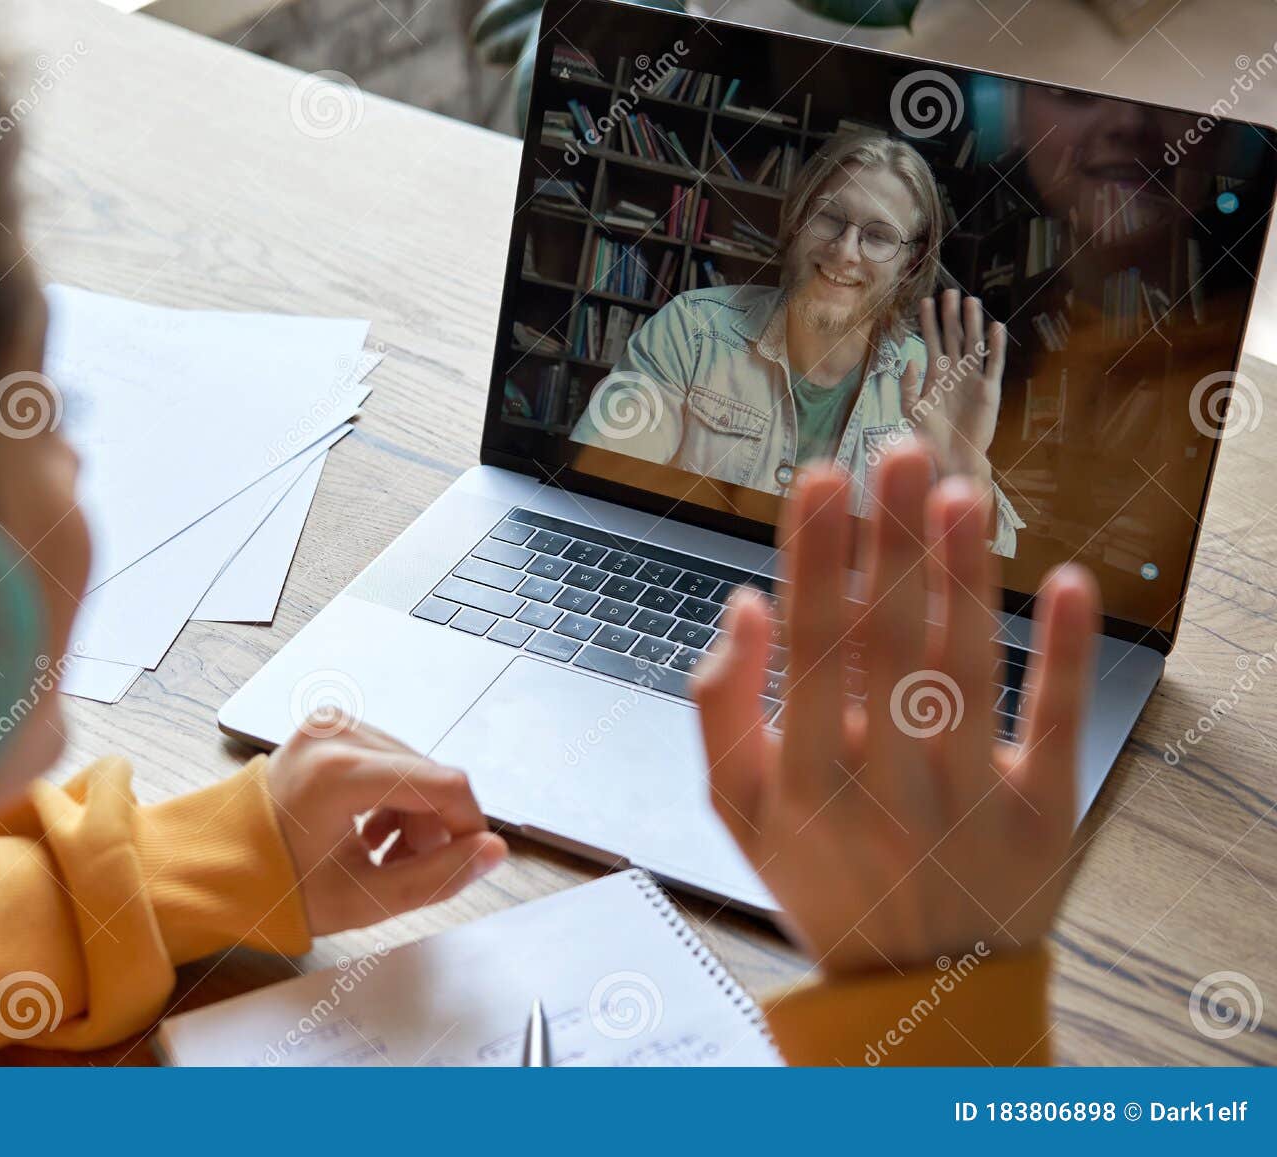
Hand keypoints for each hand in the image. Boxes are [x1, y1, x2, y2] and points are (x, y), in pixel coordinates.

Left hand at [266, 716, 507, 935]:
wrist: (217, 865)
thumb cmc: (278, 886)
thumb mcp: (365, 898)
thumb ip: (438, 877)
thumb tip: (491, 852)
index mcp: (339, 772)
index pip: (445, 784)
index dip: (469, 825)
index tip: (468, 860)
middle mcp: (336, 734)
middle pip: (429, 775)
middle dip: (434, 826)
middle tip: (405, 868)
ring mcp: (331, 724)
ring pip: (412, 767)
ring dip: (413, 813)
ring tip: (383, 854)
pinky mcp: (329, 726)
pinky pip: (387, 758)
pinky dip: (392, 795)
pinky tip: (370, 831)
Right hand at [695, 444, 1097, 974]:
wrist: (917, 988)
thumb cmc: (822, 879)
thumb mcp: (737, 811)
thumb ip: (720, 710)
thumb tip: (743, 606)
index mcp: (805, 781)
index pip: (811, 647)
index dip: (815, 558)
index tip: (819, 480)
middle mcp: (885, 787)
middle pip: (889, 642)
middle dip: (890, 541)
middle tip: (895, 453)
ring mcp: (969, 803)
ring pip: (964, 670)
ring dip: (963, 576)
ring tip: (958, 494)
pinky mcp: (1044, 816)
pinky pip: (1057, 725)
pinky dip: (1065, 653)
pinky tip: (1067, 582)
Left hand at [899, 289, 1006, 484]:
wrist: (952, 456)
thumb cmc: (930, 436)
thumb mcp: (912, 409)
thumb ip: (909, 385)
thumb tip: (910, 360)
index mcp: (935, 374)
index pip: (931, 341)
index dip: (928, 322)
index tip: (925, 301)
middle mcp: (954, 372)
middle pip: (954, 336)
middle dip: (951, 315)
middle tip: (950, 291)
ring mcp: (972, 379)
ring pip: (973, 344)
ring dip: (972, 323)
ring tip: (971, 301)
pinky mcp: (989, 389)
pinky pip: (993, 363)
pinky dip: (995, 346)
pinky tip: (995, 327)